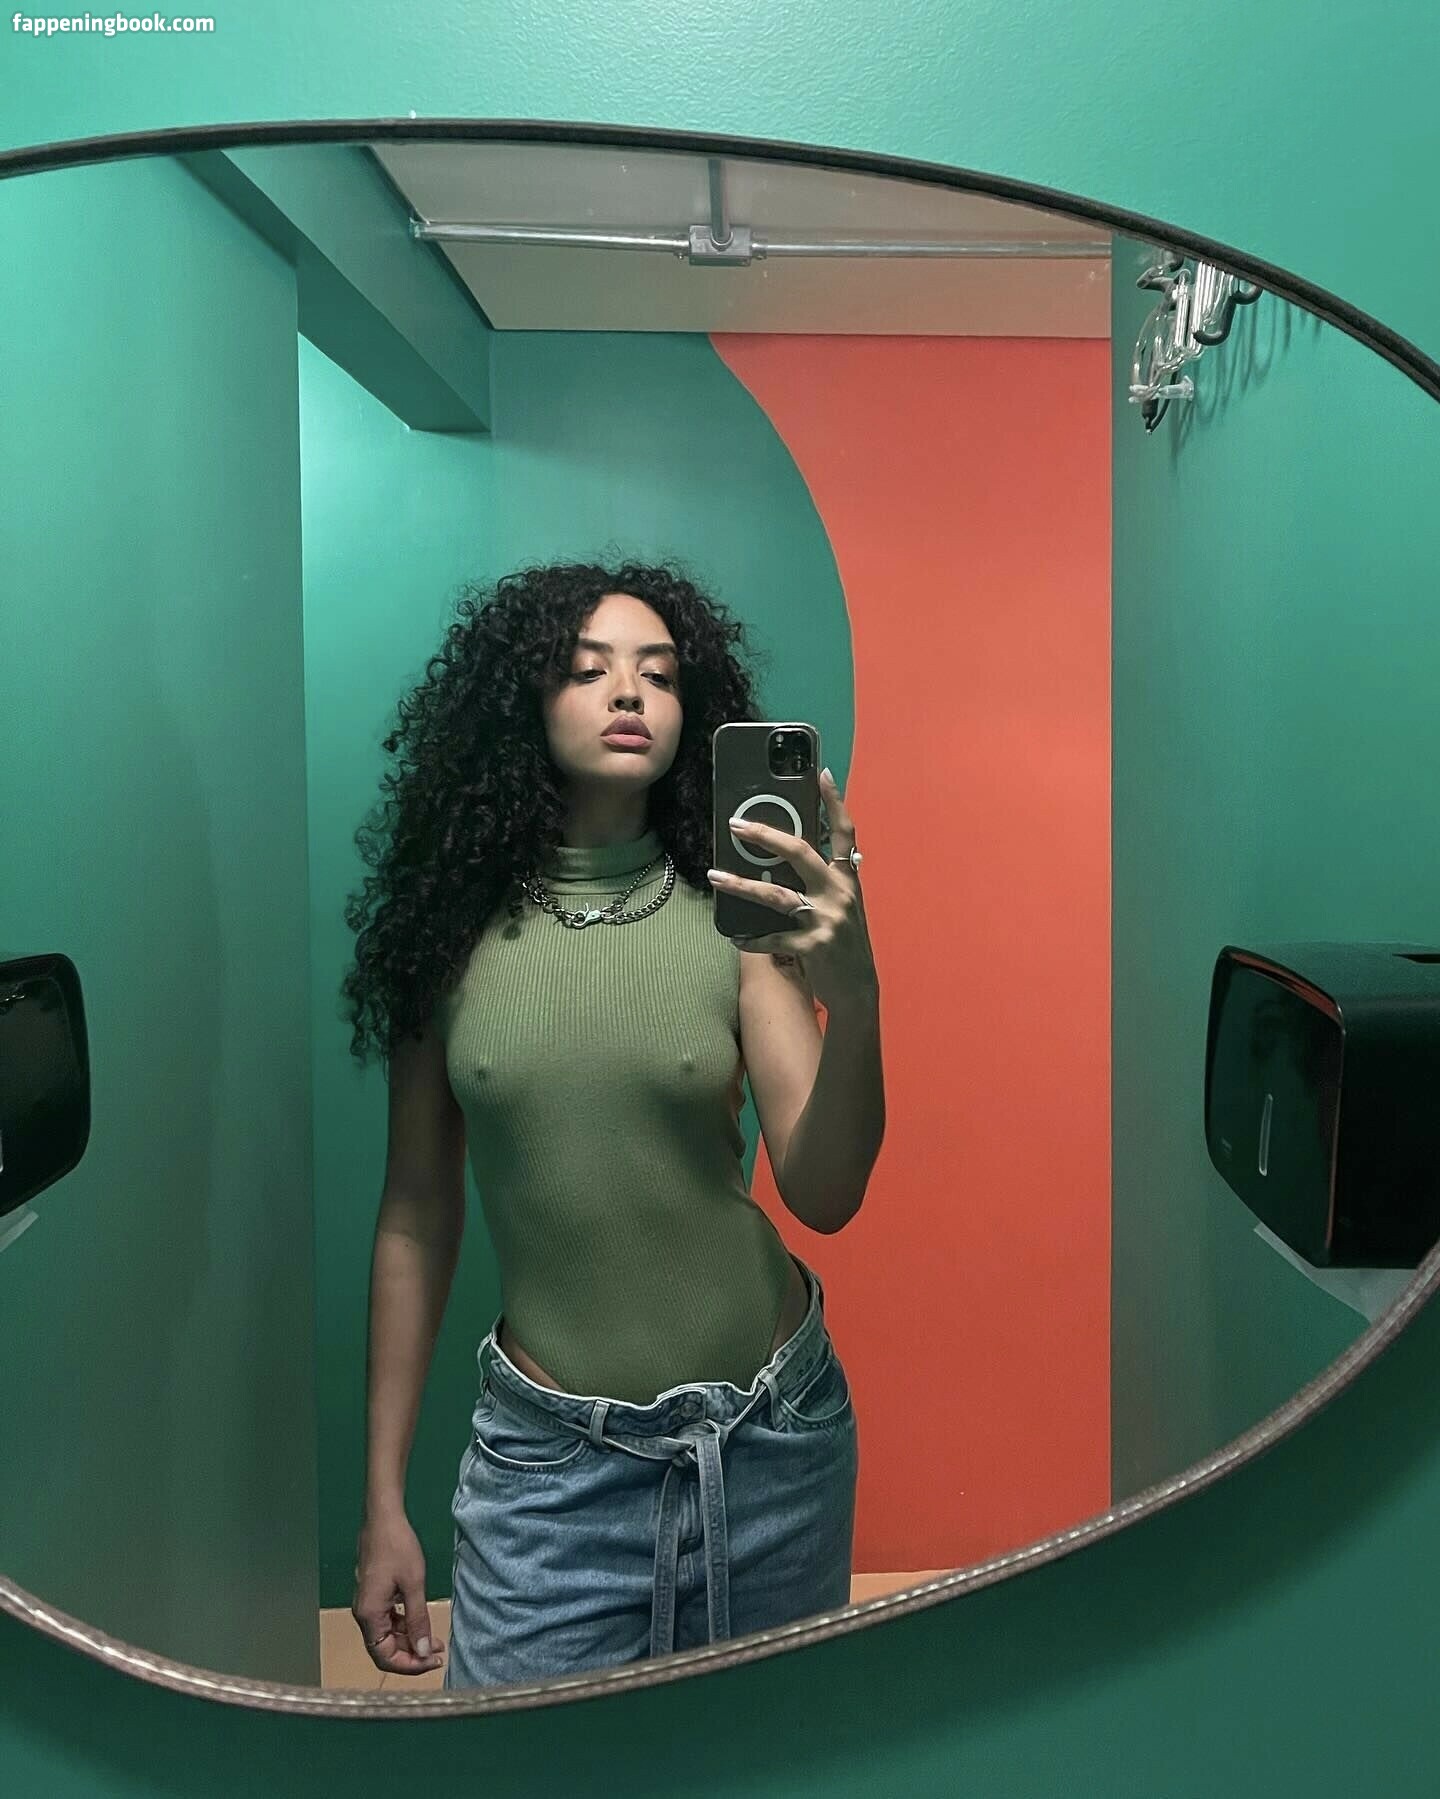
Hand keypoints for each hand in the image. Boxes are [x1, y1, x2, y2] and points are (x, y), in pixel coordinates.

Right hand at [352, 1511, 444, 1676]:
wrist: (383, 1517)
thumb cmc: (398, 1547)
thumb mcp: (414, 1584)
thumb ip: (418, 1620)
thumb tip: (423, 1652)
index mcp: (369, 1615)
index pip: (384, 1657)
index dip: (409, 1665)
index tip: (432, 1661)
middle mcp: (364, 1615)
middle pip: (385, 1649)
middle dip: (412, 1653)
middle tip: (437, 1652)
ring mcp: (367, 1604)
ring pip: (387, 1635)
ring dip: (410, 1640)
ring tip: (434, 1640)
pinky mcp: (374, 1595)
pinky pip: (387, 1621)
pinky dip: (404, 1626)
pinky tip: (420, 1623)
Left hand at [706, 766, 877, 1013]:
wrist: (859, 989)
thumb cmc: (844, 942)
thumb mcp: (842, 906)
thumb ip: (822, 881)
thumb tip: (782, 856)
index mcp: (847, 880)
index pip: (844, 832)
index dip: (834, 802)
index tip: (821, 772)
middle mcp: (839, 894)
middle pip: (800, 853)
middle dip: (765, 835)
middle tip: (736, 825)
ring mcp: (826, 920)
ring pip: (775, 895)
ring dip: (741, 885)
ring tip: (715, 875)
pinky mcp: (812, 947)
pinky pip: (771, 938)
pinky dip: (750, 939)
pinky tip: (734, 937)